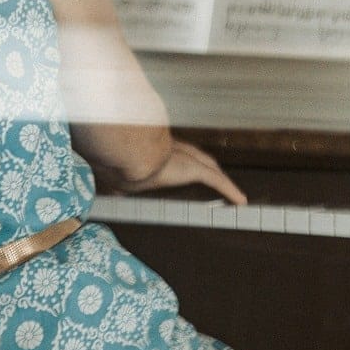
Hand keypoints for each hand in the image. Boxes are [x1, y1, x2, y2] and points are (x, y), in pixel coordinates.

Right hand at [118, 139, 247, 205]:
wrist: (126, 152)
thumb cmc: (116, 159)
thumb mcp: (112, 172)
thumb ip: (114, 180)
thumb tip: (109, 190)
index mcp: (151, 149)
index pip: (173, 152)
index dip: (181, 157)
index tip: (180, 164)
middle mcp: (170, 149)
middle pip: (195, 156)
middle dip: (205, 164)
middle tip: (213, 173)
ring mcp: (183, 158)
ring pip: (208, 168)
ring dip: (219, 177)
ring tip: (230, 189)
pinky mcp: (193, 168)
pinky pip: (217, 181)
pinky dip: (229, 190)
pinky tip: (240, 200)